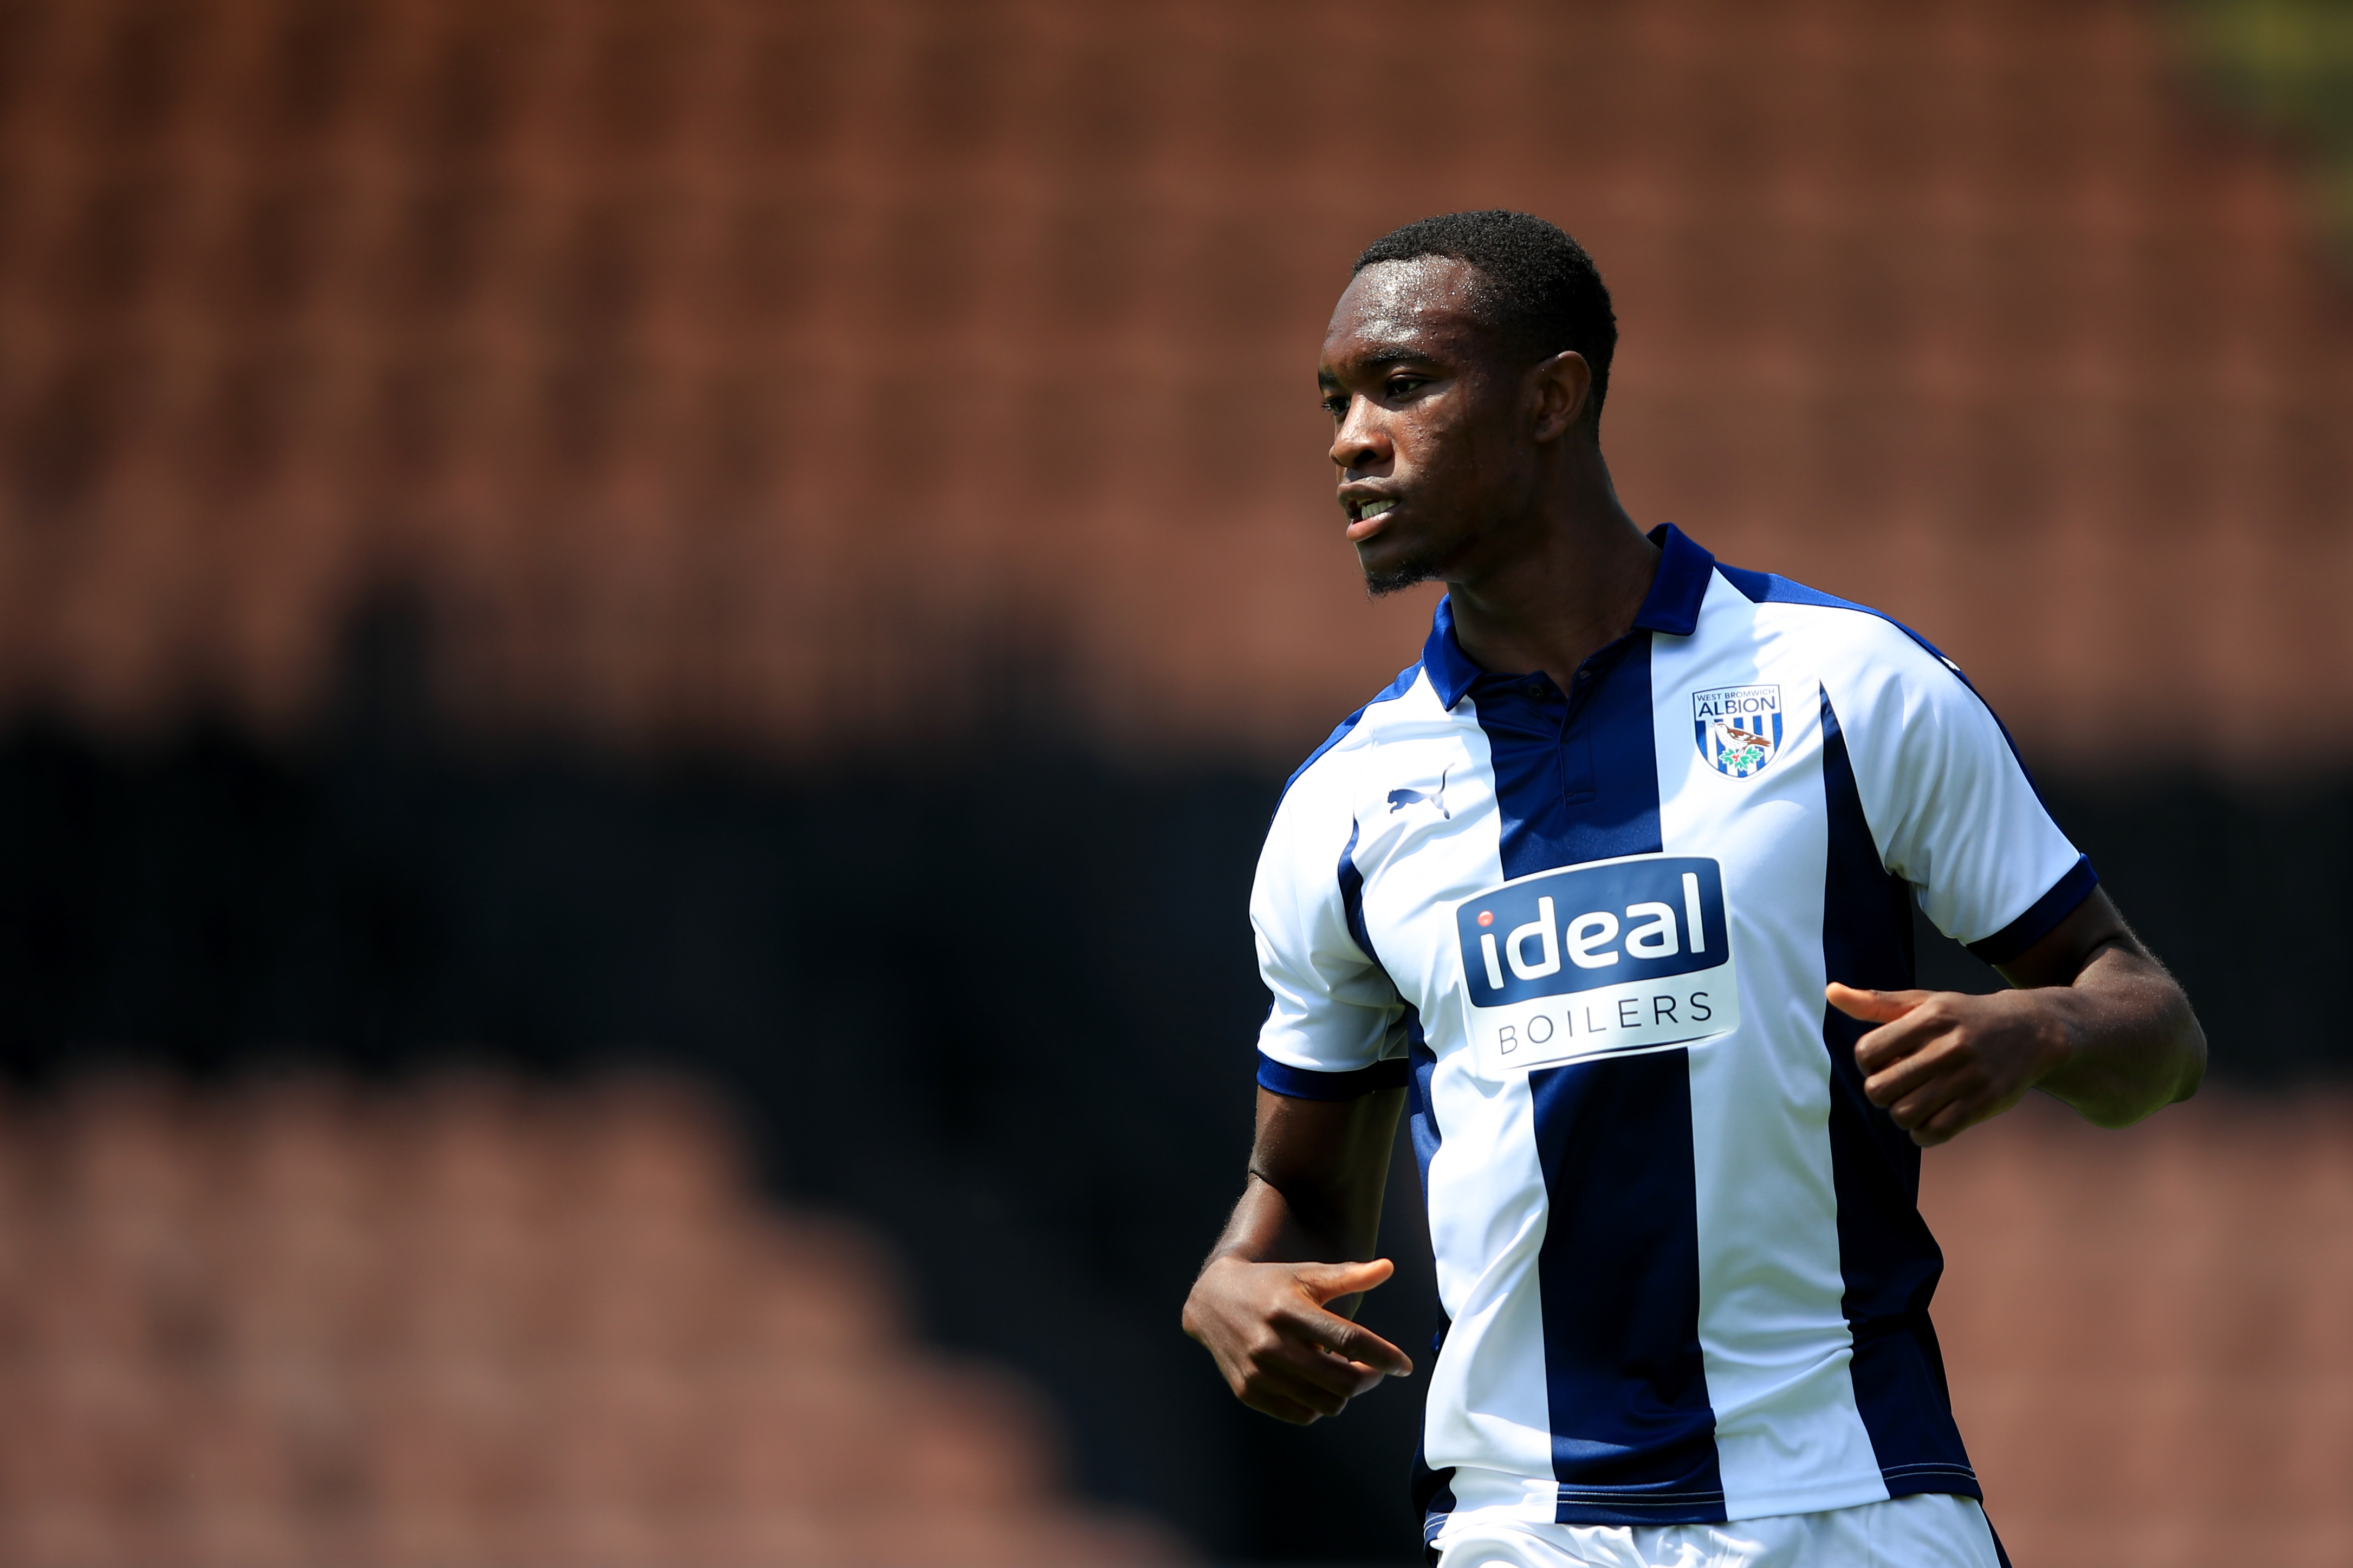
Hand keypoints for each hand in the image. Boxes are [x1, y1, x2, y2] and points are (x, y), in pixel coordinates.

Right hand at [1180, 1256, 1412, 1423]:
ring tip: (1347, 1374)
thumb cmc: (1271, 1285)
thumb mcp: (1306, 1274)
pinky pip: (1301, 1414)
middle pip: (1341, 1380)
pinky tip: (1320, 1384)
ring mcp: (1258, 1372)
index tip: (1404, 1365)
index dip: (1384, 1355)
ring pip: (1325, 1403)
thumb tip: (1388, 1268)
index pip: (1348, 1340)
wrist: (1212, 1301)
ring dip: (1347, 1393)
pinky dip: (1320, 1405)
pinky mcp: (1248, 1392)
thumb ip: (1348, 1275)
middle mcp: (1271, 1343)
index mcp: (1289, 1310)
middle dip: (1370, 1378)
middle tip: (1378, 1369)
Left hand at [1826, 983, 2071, 1146]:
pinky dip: (1921, 1133)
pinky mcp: (1983, 1103)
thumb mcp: (1924, 1001)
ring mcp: (1968, 1077)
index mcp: (1929, 1018)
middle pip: (1880, 1089)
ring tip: (1913, 1100)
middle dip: (1880, 1091)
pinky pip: (1934, 1133)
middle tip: (1897, 1083)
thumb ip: (1875, 1002)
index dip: (1867, 1063)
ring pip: (1904, 1114)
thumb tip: (1830, 992)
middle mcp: (1948, 1046)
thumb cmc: (1965, 1017)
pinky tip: (1928, 1119)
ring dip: (1900, 1113)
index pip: (1867, 1052)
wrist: (2032, 1030)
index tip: (1884, 1060)